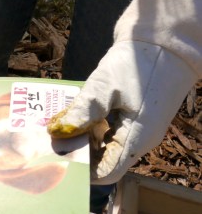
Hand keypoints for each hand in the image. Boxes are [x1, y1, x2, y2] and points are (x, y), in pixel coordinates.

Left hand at [47, 41, 195, 183]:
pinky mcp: (134, 116)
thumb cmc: (138, 63)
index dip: (81, 171)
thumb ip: (83, 112)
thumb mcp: (105, 86)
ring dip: (82, 139)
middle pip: (104, 160)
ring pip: (105, 145)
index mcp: (137, 138)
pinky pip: (109, 130)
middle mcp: (139, 139)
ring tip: (56, 129)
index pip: (107, 172)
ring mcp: (138, 128)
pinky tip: (72, 116)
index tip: (56, 160)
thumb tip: (57, 133)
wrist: (164, 41)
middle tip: (49, 143)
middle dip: (78, 153)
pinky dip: (91, 126)